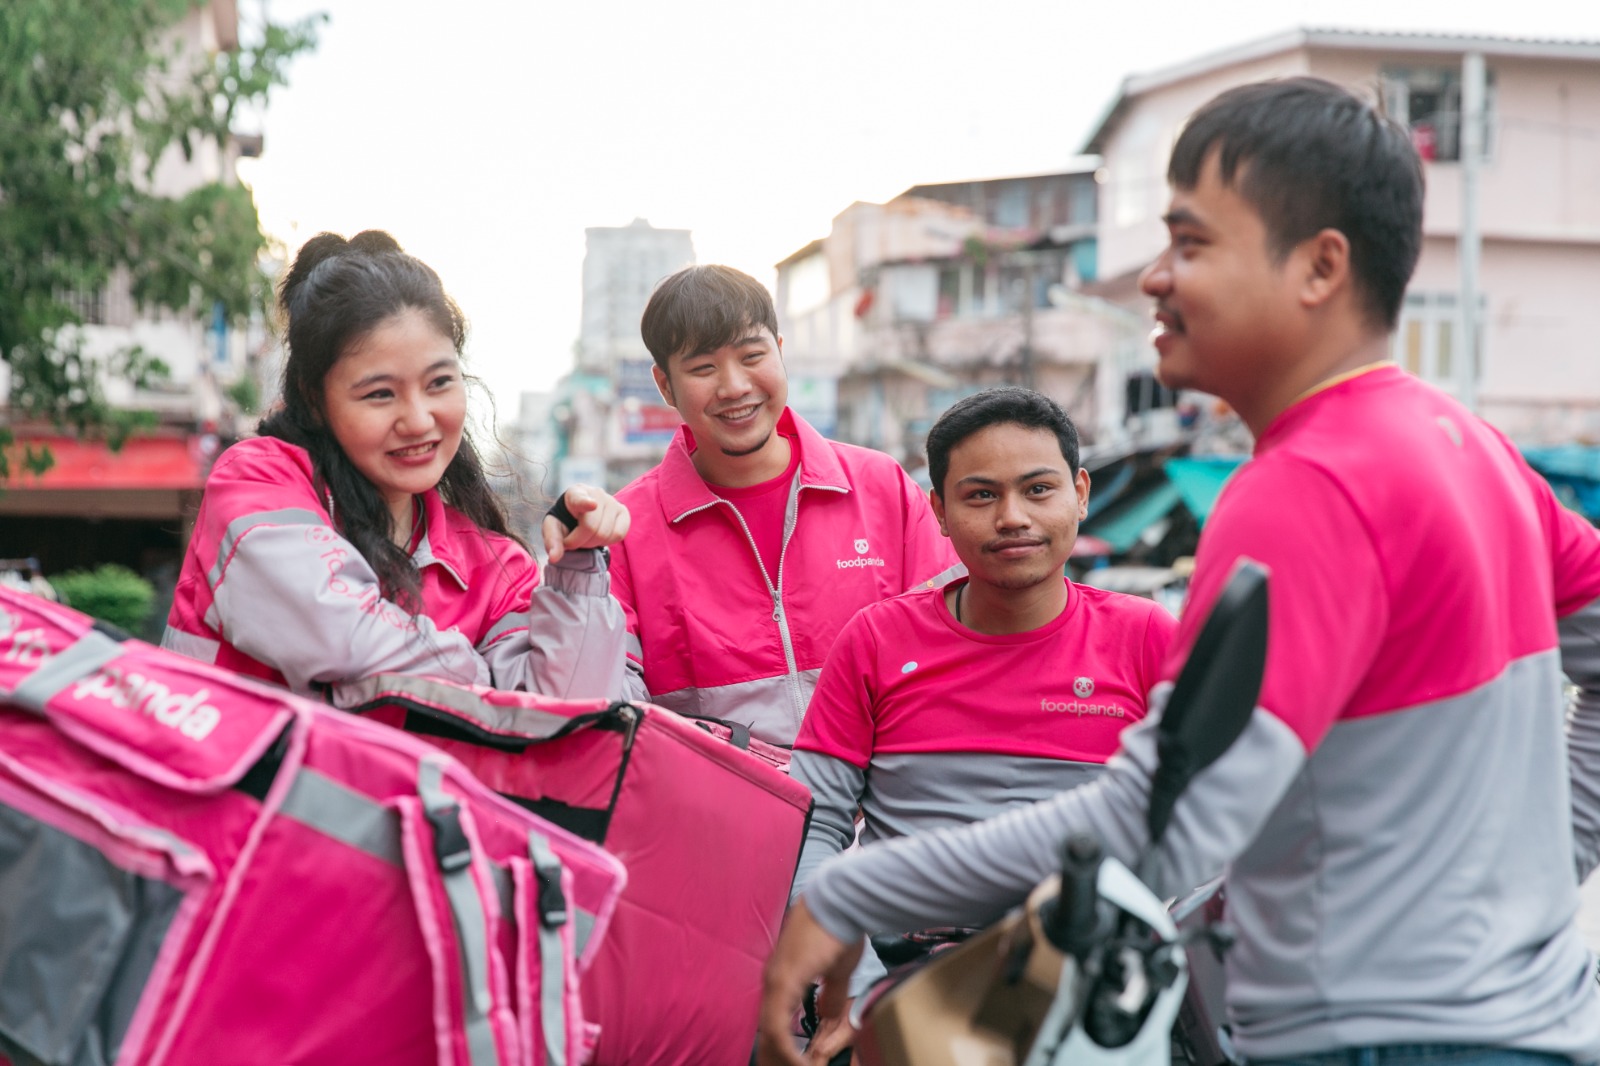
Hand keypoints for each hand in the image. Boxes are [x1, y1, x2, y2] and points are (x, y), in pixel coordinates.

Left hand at [541, 485, 629, 563]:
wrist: (578, 516)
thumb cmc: (564, 521)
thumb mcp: (552, 529)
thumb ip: (552, 542)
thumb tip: (554, 558)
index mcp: (575, 493)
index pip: (581, 499)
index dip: (586, 503)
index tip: (592, 505)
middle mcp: (596, 493)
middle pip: (591, 527)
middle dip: (579, 542)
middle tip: (572, 542)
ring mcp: (613, 502)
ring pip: (605, 533)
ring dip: (592, 544)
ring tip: (585, 538)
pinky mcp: (624, 512)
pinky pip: (618, 535)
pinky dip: (607, 542)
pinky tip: (598, 537)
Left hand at [758, 900, 862, 1065]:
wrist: (839, 900)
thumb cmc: (839, 927)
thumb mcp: (837, 970)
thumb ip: (831, 995)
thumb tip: (828, 1014)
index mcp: (784, 977)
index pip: (775, 1021)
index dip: (781, 1047)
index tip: (793, 1065)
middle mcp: (773, 980)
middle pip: (767, 1031)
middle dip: (776, 1058)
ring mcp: (775, 980)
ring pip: (769, 1032)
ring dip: (782, 1057)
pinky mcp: (784, 981)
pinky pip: (777, 1025)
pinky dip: (786, 1048)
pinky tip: (798, 1063)